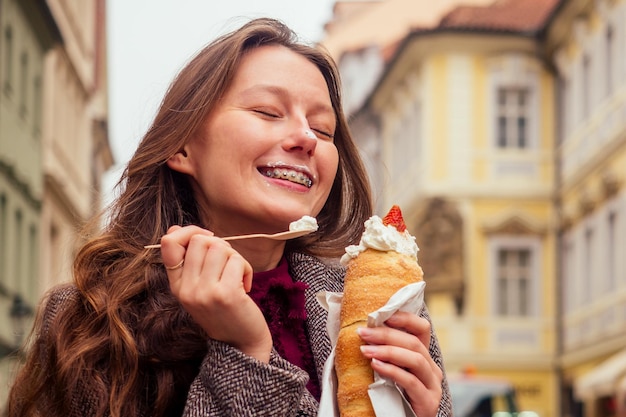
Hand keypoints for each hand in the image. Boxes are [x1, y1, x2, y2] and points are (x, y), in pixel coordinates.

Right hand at [159, 225, 271, 361]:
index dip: (189, 232)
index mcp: (177, 285)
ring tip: (237, 275)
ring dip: (235, 257)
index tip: (208, 239)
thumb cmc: (224, 310)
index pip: (168, 243)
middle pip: (200, 240)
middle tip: (228, 263)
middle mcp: (186, 289)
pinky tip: (245, 286)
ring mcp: (205, 292)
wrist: (241, 344)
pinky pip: (236, 260)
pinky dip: (246, 268)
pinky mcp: (226, 294)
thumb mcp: (199, 287)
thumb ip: (190, 261)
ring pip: (219, 247)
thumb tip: (176, 228)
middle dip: (220, 245)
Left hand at [357, 311, 442, 416]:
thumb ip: (384, 355)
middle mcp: (432, 370)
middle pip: (414, 343)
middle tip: (363, 333)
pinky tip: (376, 365)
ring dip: (388, 351)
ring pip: (415, 359)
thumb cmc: (390, 398)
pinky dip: (392, 370)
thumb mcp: (388, 372)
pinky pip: (411, 381)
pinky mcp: (428, 402)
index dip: (404, 318)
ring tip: (365, 350)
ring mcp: (433, 386)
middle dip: (386, 334)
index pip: (421, 329)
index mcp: (424, 358)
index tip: (382, 314)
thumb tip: (364, 331)